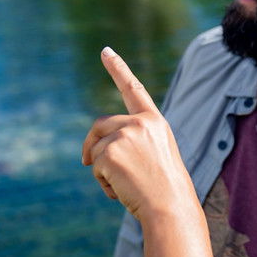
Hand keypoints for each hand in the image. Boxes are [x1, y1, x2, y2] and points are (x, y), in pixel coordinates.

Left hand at [82, 47, 195, 221]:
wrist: (170, 205)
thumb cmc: (165, 187)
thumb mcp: (154, 155)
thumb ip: (132, 142)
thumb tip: (93, 150)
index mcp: (155, 121)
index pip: (133, 89)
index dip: (118, 69)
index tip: (106, 51)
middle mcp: (139, 122)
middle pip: (100, 125)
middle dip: (91, 145)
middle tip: (86, 163)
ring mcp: (124, 135)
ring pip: (95, 150)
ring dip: (102, 171)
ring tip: (126, 185)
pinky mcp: (109, 152)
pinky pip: (94, 167)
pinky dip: (103, 183)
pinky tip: (122, 190)